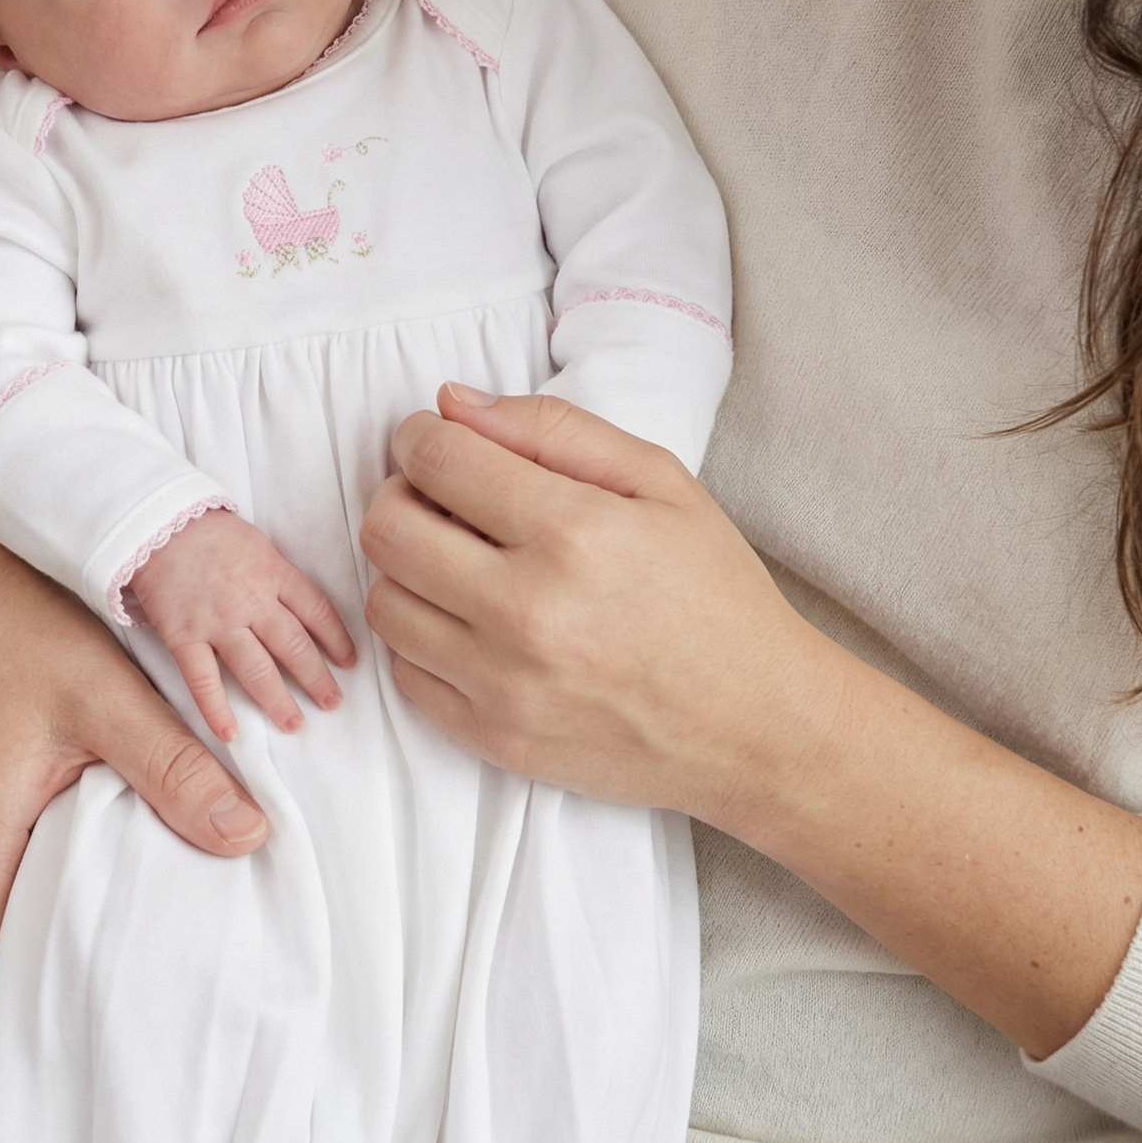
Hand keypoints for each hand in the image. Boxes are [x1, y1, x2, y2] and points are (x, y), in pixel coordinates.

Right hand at [0, 325, 268, 1026]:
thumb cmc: (8, 609)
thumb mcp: (106, 694)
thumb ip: (177, 774)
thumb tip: (250, 842)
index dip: (54, 1009)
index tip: (126, 1010)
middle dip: (66, 961)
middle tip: (154, 957)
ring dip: (52, 900)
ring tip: (138, 891)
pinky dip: (31, 855)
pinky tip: (95, 825)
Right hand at [130, 509, 356, 741]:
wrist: (156, 524)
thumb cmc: (208, 531)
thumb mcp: (257, 544)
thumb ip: (278, 577)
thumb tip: (301, 609)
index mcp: (274, 574)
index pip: (317, 612)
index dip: (337, 640)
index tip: (350, 662)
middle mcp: (252, 602)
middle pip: (293, 647)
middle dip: (317, 679)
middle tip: (333, 703)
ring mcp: (217, 622)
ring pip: (256, 669)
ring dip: (278, 701)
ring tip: (294, 724)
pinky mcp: (183, 636)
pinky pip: (203, 680)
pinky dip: (216, 710)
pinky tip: (231, 734)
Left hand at [358, 383, 825, 817]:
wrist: (758, 727)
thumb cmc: (714, 596)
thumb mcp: (660, 482)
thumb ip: (552, 428)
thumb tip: (453, 404)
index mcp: (575, 532)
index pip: (437, 460)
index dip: (419, 437)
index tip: (431, 440)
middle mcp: (528, 611)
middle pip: (386, 529)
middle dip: (402, 496)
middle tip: (440, 498)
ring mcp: (504, 684)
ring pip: (383, 602)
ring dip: (407, 570)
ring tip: (459, 564)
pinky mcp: (493, 738)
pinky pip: (405, 673)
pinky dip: (423, 640)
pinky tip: (472, 624)